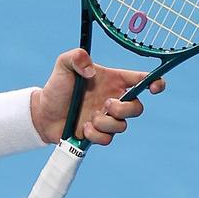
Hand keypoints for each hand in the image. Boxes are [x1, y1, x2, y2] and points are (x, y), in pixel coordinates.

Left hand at [30, 49, 165, 145]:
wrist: (43, 113)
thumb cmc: (57, 87)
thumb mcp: (63, 65)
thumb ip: (75, 57)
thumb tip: (91, 70)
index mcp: (112, 81)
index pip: (141, 80)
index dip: (155, 83)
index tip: (155, 87)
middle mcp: (114, 100)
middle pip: (138, 108)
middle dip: (125, 109)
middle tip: (106, 105)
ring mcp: (107, 119)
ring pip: (123, 126)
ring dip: (106, 123)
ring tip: (89, 118)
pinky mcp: (98, 134)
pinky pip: (108, 139)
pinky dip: (96, 135)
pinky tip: (83, 128)